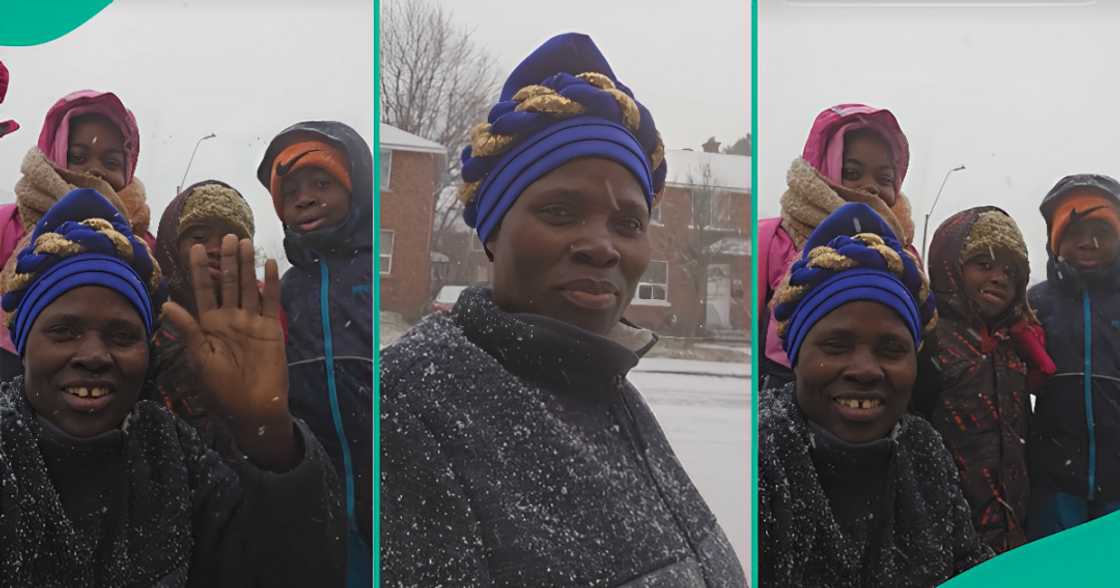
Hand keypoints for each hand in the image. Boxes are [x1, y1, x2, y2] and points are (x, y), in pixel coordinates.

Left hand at [163, 235, 295, 469]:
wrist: (252, 407)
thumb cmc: (221, 388)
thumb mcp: (199, 358)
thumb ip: (188, 329)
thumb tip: (167, 305)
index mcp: (208, 325)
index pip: (201, 290)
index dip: (198, 269)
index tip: (194, 247)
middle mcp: (229, 318)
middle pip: (227, 282)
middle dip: (225, 260)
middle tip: (226, 235)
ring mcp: (251, 321)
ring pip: (248, 286)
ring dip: (246, 265)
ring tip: (244, 242)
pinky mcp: (270, 328)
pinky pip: (270, 300)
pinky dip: (271, 282)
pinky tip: (269, 264)